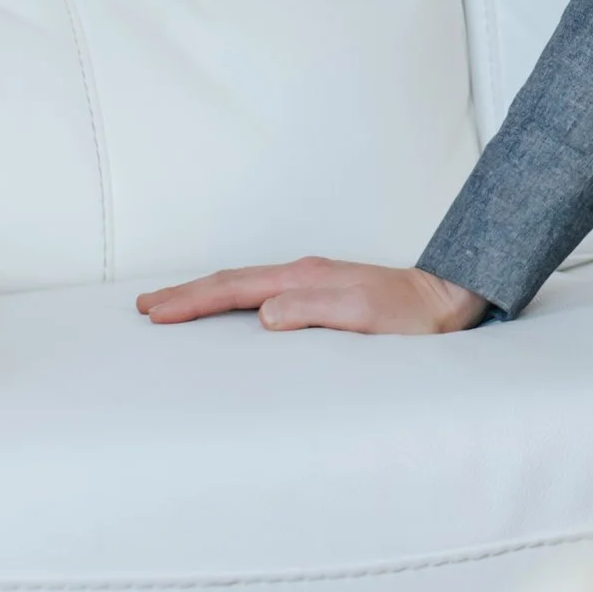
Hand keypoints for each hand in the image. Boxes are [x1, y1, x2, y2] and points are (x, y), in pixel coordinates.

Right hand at [136, 259, 486, 333]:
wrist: (447, 300)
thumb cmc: (410, 317)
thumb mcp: (365, 316)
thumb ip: (314, 310)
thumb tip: (263, 314)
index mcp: (304, 279)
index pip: (234, 288)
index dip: (192, 300)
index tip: (155, 312)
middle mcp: (302, 275)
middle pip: (231, 281)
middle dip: (186, 293)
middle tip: (145, 306)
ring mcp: (312, 282)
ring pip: (244, 285)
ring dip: (205, 294)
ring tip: (172, 306)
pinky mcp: (322, 293)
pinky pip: (262, 294)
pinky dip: (232, 299)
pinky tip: (229, 311)